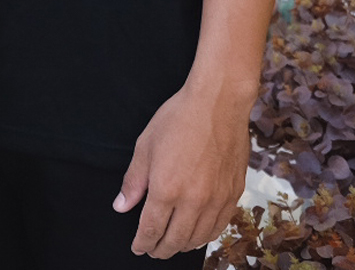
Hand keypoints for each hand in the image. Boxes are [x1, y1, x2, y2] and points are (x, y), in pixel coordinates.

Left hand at [115, 80, 249, 256]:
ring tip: (173, 244)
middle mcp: (193, 200)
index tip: (137, 247)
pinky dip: (205, 236)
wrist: (218, 103)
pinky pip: (219, 226)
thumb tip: (121, 206)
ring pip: (198, 238)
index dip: (142, 243)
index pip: (151, 229)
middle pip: (175, 240)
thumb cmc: (178, 119)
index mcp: (166, 189)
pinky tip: (198, 234)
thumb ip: (133, 181)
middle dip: (160, 249)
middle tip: (153, 250)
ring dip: (182, 246)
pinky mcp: (233, 194)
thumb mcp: (145, 146)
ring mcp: (216, 200)